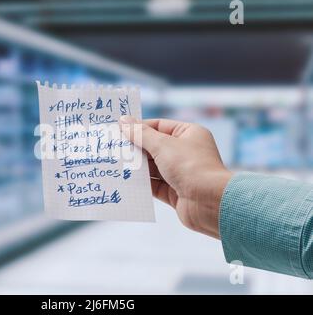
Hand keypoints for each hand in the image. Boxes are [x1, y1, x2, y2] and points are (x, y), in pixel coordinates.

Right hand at [119, 116, 231, 238]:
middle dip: (135, 149)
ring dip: (136, 167)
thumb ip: (141, 134)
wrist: (210, 203)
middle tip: (113, 148)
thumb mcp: (163, 145)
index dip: (139, 128)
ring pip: (153, 167)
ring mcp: (181, 173)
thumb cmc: (191, 167)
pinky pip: (155, 185)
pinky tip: (126, 181)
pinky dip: (142, 184)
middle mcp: (186, 152)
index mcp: (189, 134)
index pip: (159, 126)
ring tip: (115, 164)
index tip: (118, 130)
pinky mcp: (176, 192)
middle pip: (154, 147)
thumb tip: (124, 121)